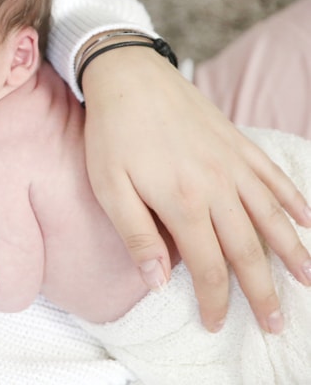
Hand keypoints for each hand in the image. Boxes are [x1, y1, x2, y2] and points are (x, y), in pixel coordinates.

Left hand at [81, 45, 310, 333]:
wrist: (128, 76)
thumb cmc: (111, 134)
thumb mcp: (108, 187)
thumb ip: (136, 235)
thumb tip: (158, 282)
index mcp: (183, 203)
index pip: (209, 267)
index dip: (216, 301)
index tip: (217, 324)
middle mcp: (218, 187)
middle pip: (249, 250)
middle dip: (263, 292)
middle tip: (276, 324)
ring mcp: (233, 163)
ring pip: (272, 216)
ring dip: (292, 252)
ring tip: (308, 281)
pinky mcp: (238, 142)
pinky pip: (274, 176)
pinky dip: (294, 200)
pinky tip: (307, 220)